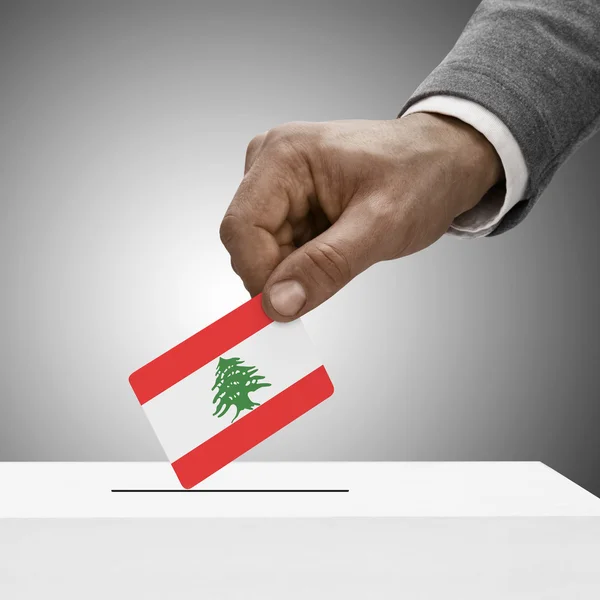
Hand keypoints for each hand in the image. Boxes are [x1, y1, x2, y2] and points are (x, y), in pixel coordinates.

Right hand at [220, 114, 502, 320]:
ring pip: (262, 251)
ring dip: (297, 268)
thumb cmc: (421, 175)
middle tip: (332, 276)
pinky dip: (303, 263)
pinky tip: (336, 248)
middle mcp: (271, 163)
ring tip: (344, 250)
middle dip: (283, 273)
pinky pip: (278, 248)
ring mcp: (277, 182)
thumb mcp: (381, 225)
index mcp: (284, 155)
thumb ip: (326, 265)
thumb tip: (277, 304)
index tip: (288, 308)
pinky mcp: (288, 200)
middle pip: (248, 242)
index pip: (241, 229)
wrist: (442, 161)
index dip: (259, 275)